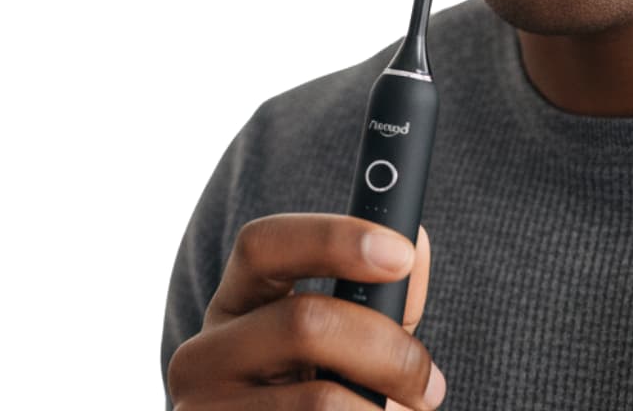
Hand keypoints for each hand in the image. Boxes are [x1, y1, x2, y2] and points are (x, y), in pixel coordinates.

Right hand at [167, 213, 444, 408]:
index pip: (263, 244)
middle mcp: (205, 354)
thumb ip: (380, 295)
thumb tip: (415, 242)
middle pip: (303, 322)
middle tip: (428, 379)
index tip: (401, 253)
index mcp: (235, 304)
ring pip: (321, 401)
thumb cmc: (324, 399)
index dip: (332, 238)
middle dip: (386, 347)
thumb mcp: (346, 344)